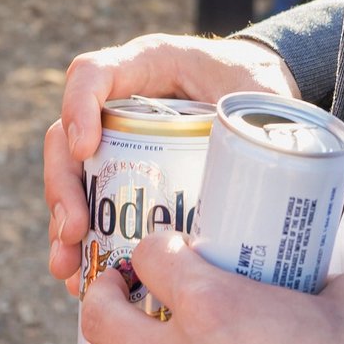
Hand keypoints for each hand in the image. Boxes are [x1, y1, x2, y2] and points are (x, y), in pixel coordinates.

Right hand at [44, 35, 294, 289]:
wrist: (259, 96)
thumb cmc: (255, 83)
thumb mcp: (259, 91)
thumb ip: (267, 114)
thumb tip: (280, 160)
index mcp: (145, 65)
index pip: (92, 74)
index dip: (78, 107)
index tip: (87, 150)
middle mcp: (117, 102)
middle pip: (66, 136)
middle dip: (62, 187)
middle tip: (73, 230)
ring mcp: (114, 141)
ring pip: (70, 177)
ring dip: (62, 223)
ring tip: (68, 267)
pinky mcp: (122, 176)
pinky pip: (89, 206)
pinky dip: (82, 243)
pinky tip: (80, 278)